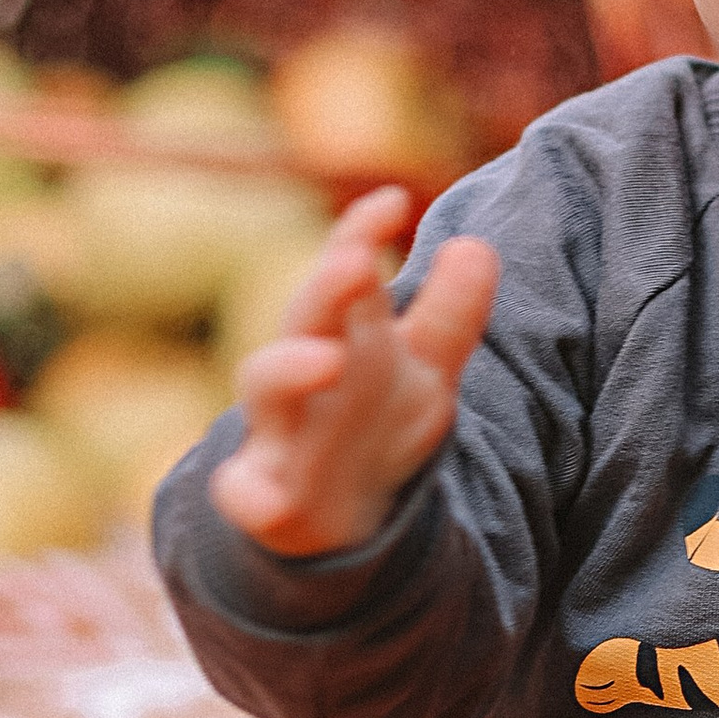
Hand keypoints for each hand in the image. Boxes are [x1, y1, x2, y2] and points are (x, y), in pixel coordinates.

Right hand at [210, 184, 499, 557]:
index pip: (346, 273)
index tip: (396, 200)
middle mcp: (301, 373)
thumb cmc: (371, 424)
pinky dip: (250, 497)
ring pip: (267, 391)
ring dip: (290, 369)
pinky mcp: (260, 498)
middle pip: (306, 318)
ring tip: (328, 358)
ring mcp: (276, 433)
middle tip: (358, 259)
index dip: (361, 234)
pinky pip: (243, 495)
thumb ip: (450, 313)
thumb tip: (475, 244)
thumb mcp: (424, 370)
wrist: (329, 517)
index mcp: (341, 333)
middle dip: (329, 288)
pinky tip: (269, 504)